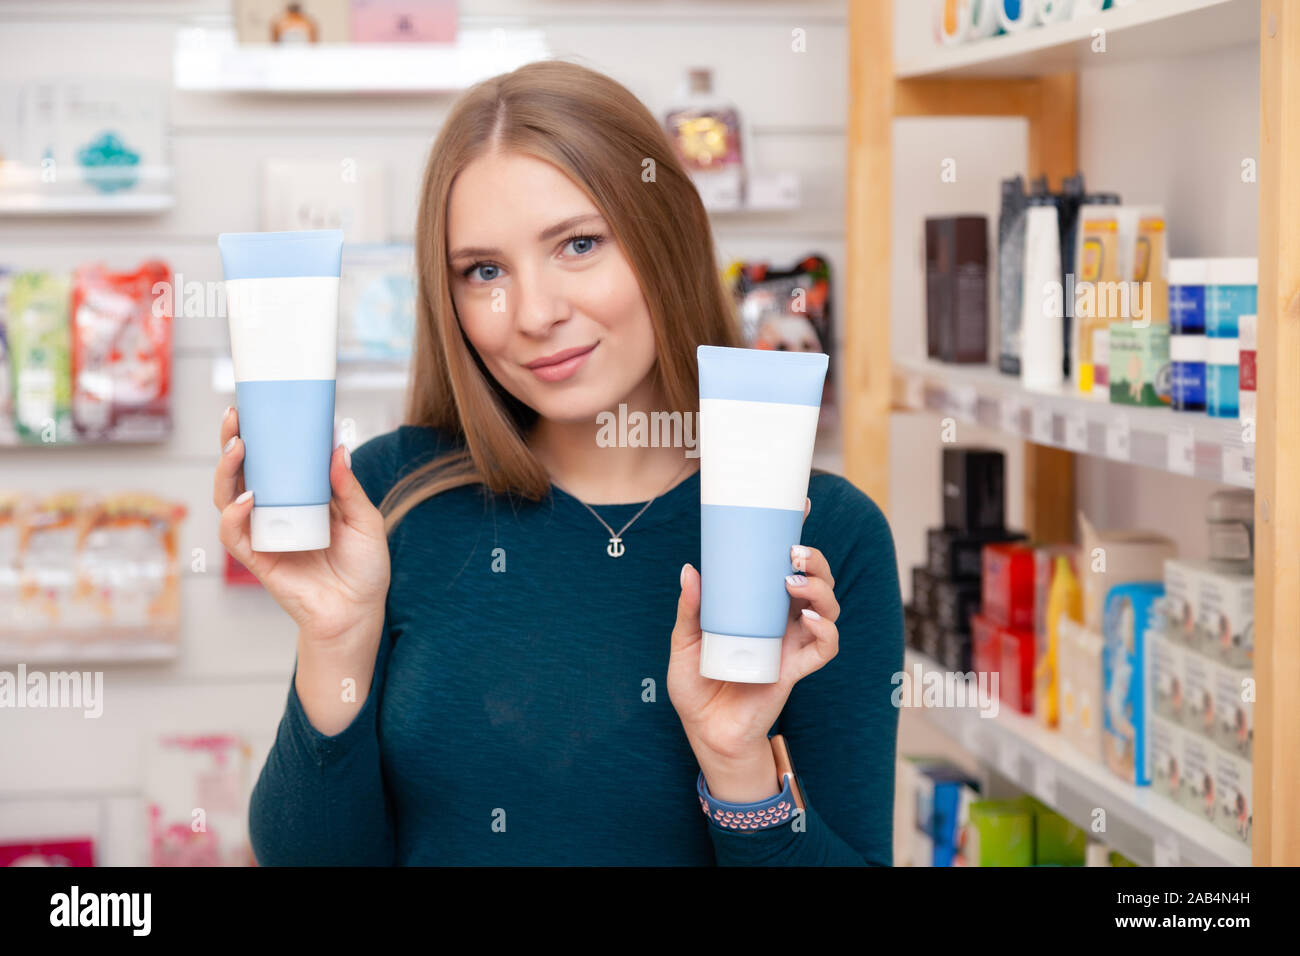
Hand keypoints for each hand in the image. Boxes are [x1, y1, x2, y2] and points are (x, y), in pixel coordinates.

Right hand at [212, 406, 390, 647]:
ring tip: (239, 446)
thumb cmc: (364, 568)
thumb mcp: (365, 520)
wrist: (358, 613)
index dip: (259, 434)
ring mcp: (262, 534)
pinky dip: (235, 515)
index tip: (255, 405)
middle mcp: (274, 512)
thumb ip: (348, 488)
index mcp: (298, 497)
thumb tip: (337, 446)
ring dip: (227, 471)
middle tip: (235, 416)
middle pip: (240, 472)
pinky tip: (247, 498)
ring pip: (227, 498)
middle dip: (231, 442)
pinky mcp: (257, 559)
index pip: (270, 460)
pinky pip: (235, 535)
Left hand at [667, 497, 840, 802]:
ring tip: (794, 582)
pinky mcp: (796, 669)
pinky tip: (812, 619)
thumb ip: (690, 609)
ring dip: (819, 589)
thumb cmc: (696, 684)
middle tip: (794, 552)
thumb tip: (690, 570)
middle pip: (814, 580)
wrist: (705, 730)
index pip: (784, 565)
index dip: (797, 534)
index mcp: (759, 605)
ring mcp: (792, 643)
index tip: (800, 505)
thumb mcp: (684, 641)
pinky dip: (825, 630)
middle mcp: (782, 619)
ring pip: (826, 608)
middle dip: (814, 561)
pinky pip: (824, 648)